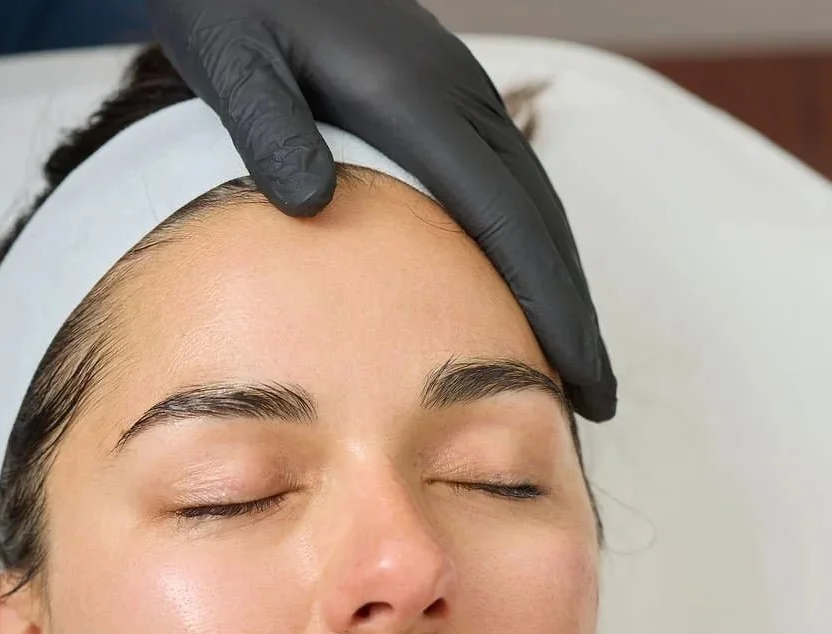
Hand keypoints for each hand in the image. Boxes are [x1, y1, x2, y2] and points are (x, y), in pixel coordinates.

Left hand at [147, 0, 615, 420]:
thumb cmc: (232, 3)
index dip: (548, 302)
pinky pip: (505, 178)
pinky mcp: (442, 91)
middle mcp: (454, 95)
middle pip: (537, 219)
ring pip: (530, 199)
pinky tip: (522, 284)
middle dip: (573, 309)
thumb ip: (269, 129)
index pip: (504, 220)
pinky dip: (528, 240)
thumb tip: (312, 202)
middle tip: (599, 395)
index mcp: (413, 100)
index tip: (577, 373)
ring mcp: (456, 91)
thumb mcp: (234, 61)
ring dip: (558, 278)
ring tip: (575, 357)